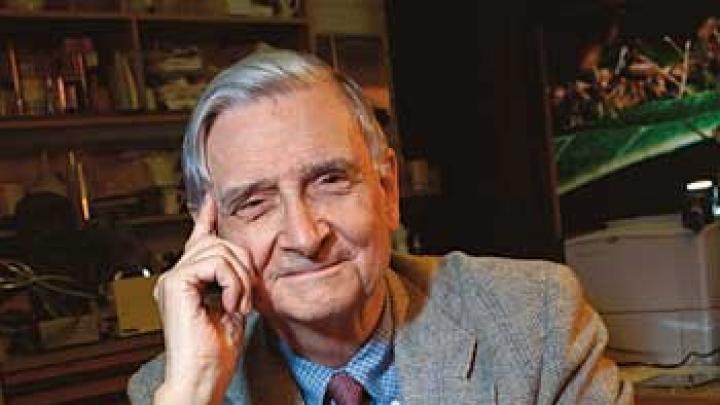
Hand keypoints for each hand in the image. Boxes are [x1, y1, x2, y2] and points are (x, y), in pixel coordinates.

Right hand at [153, 194, 253, 404]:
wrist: (202, 378)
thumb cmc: (216, 354)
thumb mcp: (233, 307)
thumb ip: (233, 280)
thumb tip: (240, 259)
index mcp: (187, 284)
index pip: (198, 242)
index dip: (206, 218)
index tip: (212, 199)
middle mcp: (175, 278)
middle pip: (216, 242)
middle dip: (242, 264)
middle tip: (246, 297)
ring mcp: (172, 280)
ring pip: (219, 250)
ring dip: (240, 278)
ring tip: (240, 304)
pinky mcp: (175, 284)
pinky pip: (215, 263)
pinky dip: (232, 282)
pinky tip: (232, 304)